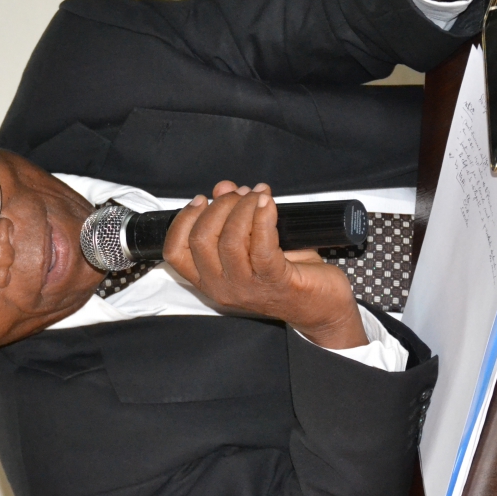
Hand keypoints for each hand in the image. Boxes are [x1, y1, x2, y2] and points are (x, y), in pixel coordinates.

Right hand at [163, 181, 367, 349]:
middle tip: (240, 194)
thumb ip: (233, 217)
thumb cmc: (285, 275)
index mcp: (209, 280)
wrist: (321, 306)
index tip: (202, 199)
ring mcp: (248, 287)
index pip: (175, 252)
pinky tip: (268, 203)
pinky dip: (263, 217)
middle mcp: (222, 287)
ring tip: (258, 195)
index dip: (184, 220)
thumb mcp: (253, 244)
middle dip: (220, 206)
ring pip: (230, 240)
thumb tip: (222, 189)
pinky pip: (262, 245)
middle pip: (201, 240)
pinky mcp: (275, 281)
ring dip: (243, 208)